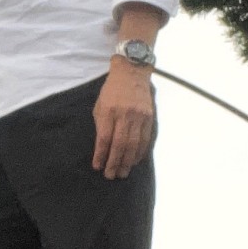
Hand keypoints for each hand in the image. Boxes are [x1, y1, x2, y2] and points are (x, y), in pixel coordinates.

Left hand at [92, 60, 155, 178]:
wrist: (132, 72)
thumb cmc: (111, 90)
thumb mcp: (100, 105)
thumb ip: (101, 125)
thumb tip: (103, 148)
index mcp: (109, 110)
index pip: (105, 138)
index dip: (101, 154)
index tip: (97, 166)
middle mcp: (125, 114)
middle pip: (120, 144)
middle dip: (115, 162)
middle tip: (111, 175)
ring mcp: (139, 116)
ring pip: (134, 144)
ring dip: (128, 161)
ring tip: (123, 173)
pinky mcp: (150, 117)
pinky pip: (146, 139)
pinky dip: (140, 152)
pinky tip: (135, 161)